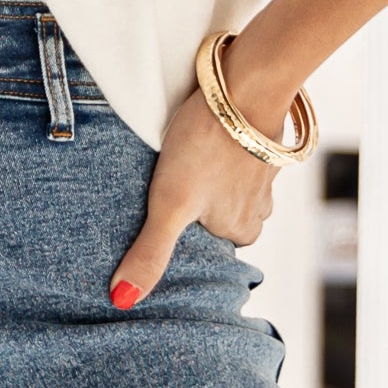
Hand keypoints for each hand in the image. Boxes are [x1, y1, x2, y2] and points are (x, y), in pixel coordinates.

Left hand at [110, 59, 278, 308]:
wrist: (244, 87)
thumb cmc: (206, 146)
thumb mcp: (170, 204)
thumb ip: (151, 251)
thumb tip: (123, 301)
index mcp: (240, 230)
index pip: (212, 247)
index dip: (188, 235)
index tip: (171, 220)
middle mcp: (259, 209)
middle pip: (223, 219)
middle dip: (201, 208)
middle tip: (175, 189)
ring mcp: (264, 175)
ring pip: (232, 189)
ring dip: (213, 180)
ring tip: (188, 164)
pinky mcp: (263, 142)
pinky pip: (240, 158)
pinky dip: (225, 153)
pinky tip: (207, 140)